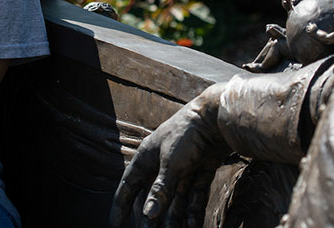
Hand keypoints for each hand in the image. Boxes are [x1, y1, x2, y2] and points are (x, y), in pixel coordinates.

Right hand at [111, 83, 229, 227]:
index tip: (116, 224)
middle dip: (151, 219)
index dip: (121, 206)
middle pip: (153, 198)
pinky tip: (191, 226)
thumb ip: (160, 191)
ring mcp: (182, 168)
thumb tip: (148, 215)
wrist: (218, 116)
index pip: (128, 186)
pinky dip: (192, 211)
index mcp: (146, 157)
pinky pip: (194, 196)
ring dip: (174, 219)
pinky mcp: (201, 170)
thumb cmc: (187, 134)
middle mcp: (162, 164)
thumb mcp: (170, 164)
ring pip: (175, 200)